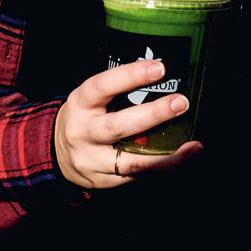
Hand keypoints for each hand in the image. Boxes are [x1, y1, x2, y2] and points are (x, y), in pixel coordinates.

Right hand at [53, 60, 203, 189]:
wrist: (56, 153)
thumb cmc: (85, 116)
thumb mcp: (91, 98)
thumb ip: (117, 89)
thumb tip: (161, 74)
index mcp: (81, 104)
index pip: (103, 86)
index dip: (131, 75)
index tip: (159, 68)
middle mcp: (83, 133)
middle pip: (118, 126)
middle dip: (153, 115)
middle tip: (181, 102)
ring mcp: (92, 161)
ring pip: (131, 161)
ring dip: (167, 156)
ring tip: (194, 148)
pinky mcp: (103, 181)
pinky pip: (136, 176)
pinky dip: (161, 168)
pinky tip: (182, 160)